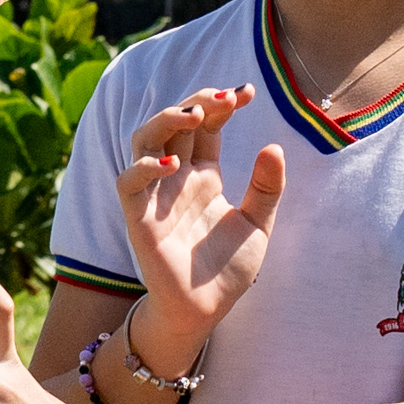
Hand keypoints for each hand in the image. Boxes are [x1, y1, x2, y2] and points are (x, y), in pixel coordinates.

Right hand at [118, 86, 285, 352]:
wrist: (205, 311)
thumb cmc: (226, 270)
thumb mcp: (258, 225)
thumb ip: (266, 188)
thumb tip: (274, 147)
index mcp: (202, 176)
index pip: (205, 126)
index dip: (221, 104)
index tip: (247, 92)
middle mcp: (176, 180)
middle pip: (174, 124)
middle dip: (197, 101)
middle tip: (225, 96)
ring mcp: (155, 196)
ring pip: (144, 141)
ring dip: (166, 120)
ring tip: (196, 114)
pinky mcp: (139, 220)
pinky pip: (128, 183)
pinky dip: (144, 168)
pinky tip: (173, 165)